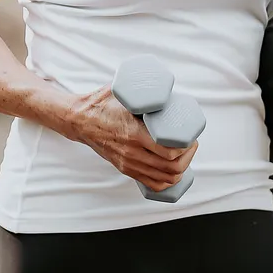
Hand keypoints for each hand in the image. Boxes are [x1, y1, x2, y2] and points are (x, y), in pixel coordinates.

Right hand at [66, 85, 198, 193]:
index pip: (169, 151)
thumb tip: (169, 88)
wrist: (80, 120)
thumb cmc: (103, 103)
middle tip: (191, 145)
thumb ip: (145, 91)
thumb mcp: (125, 93)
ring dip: (180, 170)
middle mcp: (131, 152)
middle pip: (170, 167)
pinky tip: (173, 172)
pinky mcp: (125, 168)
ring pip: (164, 178)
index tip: (191, 137)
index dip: (187, 147)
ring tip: (184, 157)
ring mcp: (127, 163)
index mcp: (133, 133)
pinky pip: (151, 184)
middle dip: (188, 158)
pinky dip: (167, 182)